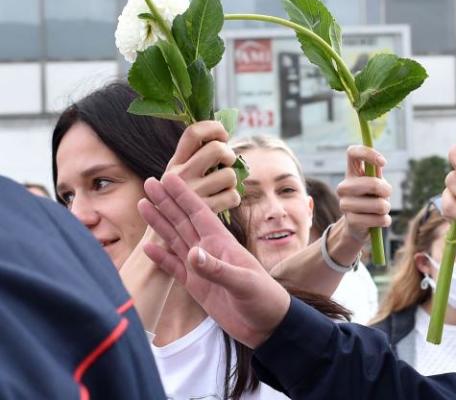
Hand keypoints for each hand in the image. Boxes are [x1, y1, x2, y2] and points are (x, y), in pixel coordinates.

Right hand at [138, 174, 289, 348]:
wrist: (267, 325)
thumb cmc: (263, 299)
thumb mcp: (243, 283)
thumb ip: (217, 269)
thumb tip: (191, 253)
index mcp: (222, 243)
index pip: (199, 213)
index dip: (184, 195)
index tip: (169, 177)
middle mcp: (209, 250)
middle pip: (183, 221)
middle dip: (166, 202)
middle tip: (149, 182)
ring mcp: (202, 267)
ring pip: (175, 240)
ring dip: (160, 223)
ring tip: (143, 205)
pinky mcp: (196, 286)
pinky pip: (174, 268)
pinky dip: (161, 258)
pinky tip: (148, 248)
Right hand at [164, 121, 238, 213]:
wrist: (164, 236)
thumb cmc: (179, 200)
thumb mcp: (179, 175)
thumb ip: (197, 156)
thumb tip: (225, 135)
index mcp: (175, 162)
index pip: (194, 132)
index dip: (214, 128)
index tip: (222, 136)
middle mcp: (179, 175)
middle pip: (217, 149)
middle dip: (229, 155)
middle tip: (225, 165)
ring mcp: (191, 193)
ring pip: (229, 175)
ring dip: (232, 181)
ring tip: (222, 187)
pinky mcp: (202, 211)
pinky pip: (232, 196)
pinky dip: (232, 198)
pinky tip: (222, 201)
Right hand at [335, 145, 391, 242]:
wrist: (359, 226)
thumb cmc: (371, 199)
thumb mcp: (376, 183)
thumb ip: (377, 172)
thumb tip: (379, 163)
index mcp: (351, 172)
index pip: (352, 152)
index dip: (368, 153)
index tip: (384, 162)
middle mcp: (344, 186)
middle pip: (372, 183)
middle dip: (386, 190)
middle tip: (387, 194)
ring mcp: (345, 204)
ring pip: (378, 204)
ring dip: (386, 208)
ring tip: (381, 210)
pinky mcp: (350, 221)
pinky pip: (378, 219)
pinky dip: (384, 220)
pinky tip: (379, 220)